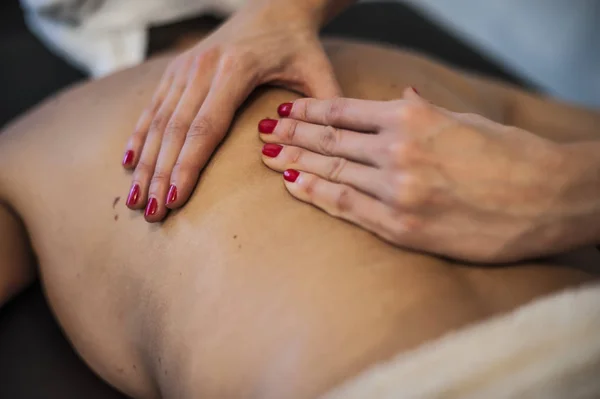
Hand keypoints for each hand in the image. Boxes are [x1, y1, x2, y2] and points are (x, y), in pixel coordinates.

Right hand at [122, 0, 341, 221]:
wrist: (273, 5)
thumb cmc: (297, 43)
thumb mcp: (318, 71)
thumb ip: (326, 108)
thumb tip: (333, 149)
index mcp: (236, 70)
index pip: (205, 127)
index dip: (188, 166)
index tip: (175, 199)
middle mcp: (202, 67)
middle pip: (175, 130)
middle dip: (161, 175)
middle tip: (150, 212)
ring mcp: (184, 67)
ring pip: (158, 122)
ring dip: (145, 163)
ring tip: (134, 198)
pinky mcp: (176, 68)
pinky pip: (152, 106)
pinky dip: (139, 135)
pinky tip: (129, 162)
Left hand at [259, 87, 575, 262]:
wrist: (549, 199)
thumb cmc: (510, 156)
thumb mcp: (464, 120)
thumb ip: (424, 111)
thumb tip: (402, 98)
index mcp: (412, 118)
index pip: (344, 112)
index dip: (310, 112)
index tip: (287, 112)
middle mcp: (397, 150)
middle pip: (330, 141)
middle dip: (292, 136)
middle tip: (263, 133)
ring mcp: (397, 190)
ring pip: (331, 172)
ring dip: (295, 162)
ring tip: (267, 157)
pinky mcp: (402, 227)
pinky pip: (346, 207)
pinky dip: (316, 194)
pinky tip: (293, 185)